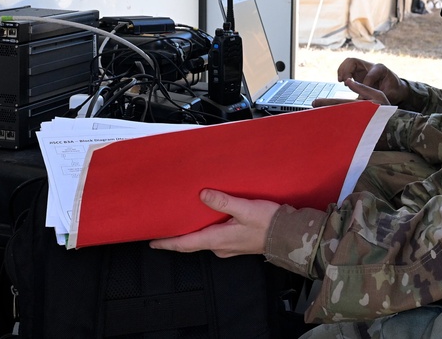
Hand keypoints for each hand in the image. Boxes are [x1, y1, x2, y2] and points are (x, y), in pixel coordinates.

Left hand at [149, 189, 279, 257]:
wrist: (289, 236)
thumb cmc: (269, 224)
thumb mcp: (245, 209)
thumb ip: (223, 202)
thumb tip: (203, 194)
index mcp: (218, 239)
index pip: (185, 244)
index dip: (167, 243)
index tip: (153, 242)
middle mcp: (220, 247)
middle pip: (192, 243)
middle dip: (176, 238)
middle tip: (163, 231)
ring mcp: (228, 247)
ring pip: (203, 240)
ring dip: (191, 234)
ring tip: (181, 222)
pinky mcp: (236, 243)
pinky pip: (214, 238)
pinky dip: (205, 231)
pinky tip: (206, 221)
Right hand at [334, 58, 408, 104]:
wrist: (396, 88)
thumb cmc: (393, 91)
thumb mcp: (389, 95)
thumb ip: (377, 97)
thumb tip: (362, 100)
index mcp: (381, 69)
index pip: (368, 75)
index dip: (363, 86)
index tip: (360, 97)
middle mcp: (371, 66)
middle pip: (354, 61)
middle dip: (346, 71)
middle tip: (344, 82)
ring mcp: (364, 68)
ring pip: (348, 62)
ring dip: (342, 70)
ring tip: (341, 81)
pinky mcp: (359, 72)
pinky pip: (347, 68)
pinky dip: (342, 73)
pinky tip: (343, 82)